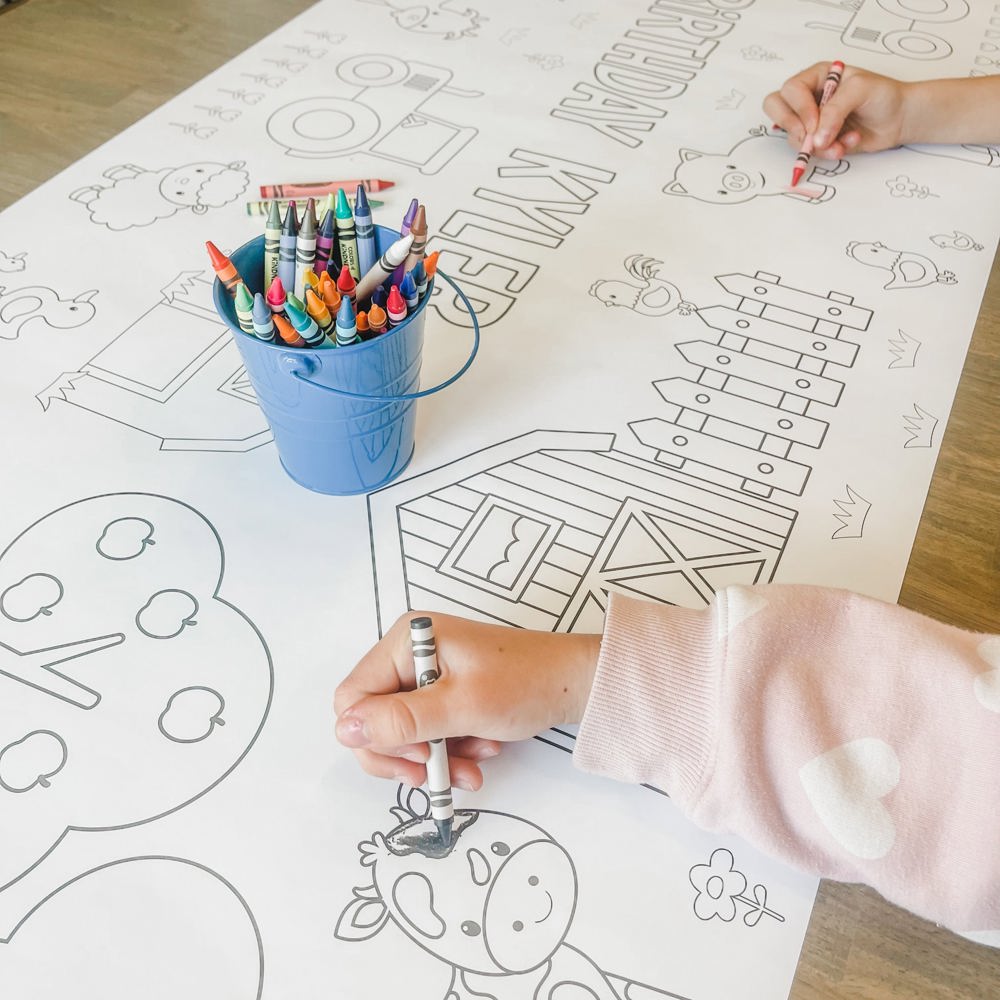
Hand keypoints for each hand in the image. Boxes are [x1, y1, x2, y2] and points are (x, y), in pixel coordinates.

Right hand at [334, 613, 599, 790]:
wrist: (579, 682)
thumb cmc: (527, 683)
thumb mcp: (461, 706)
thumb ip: (401, 720)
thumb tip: (343, 731)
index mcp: (407, 641)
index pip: (353, 698)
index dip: (376, 737)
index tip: (416, 759)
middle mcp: (411, 652)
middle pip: (375, 719)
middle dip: (408, 753)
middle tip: (440, 775)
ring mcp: (428, 671)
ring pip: (403, 731)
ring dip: (435, 756)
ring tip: (474, 764)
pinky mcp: (446, 690)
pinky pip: (429, 730)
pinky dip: (451, 748)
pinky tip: (482, 749)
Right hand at [763, 62, 909, 158]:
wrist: (899, 118)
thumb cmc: (884, 95)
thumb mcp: (861, 90)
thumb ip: (835, 110)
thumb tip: (816, 137)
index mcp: (817, 76)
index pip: (791, 90)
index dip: (799, 109)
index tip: (814, 123)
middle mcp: (810, 97)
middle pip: (775, 107)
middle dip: (791, 126)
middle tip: (808, 137)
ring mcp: (811, 120)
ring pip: (792, 136)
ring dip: (816, 145)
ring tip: (841, 144)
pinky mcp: (818, 139)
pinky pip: (808, 151)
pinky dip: (826, 152)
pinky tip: (845, 145)